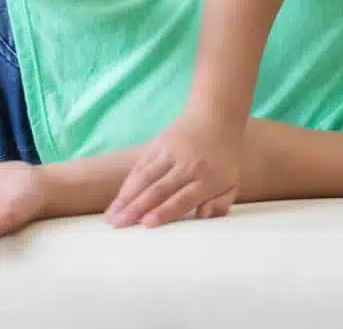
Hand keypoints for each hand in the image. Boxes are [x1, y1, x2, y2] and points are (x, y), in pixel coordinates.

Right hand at [105, 113, 240, 228]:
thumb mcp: (231, 183)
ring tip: (111, 218)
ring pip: (144, 177)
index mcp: (209, 178)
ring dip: (126, 198)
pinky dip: (127, 185)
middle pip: (160, 189)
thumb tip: (203, 214)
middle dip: (138, 208)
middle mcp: (188, 165)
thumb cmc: (222, 159)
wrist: (215, 118)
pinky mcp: (157, 144)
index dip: (164, 211)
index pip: (184, 197)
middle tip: (120, 225)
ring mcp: (171, 152)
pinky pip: (139, 167)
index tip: (147, 224)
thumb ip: (221, 203)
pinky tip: (117, 202)